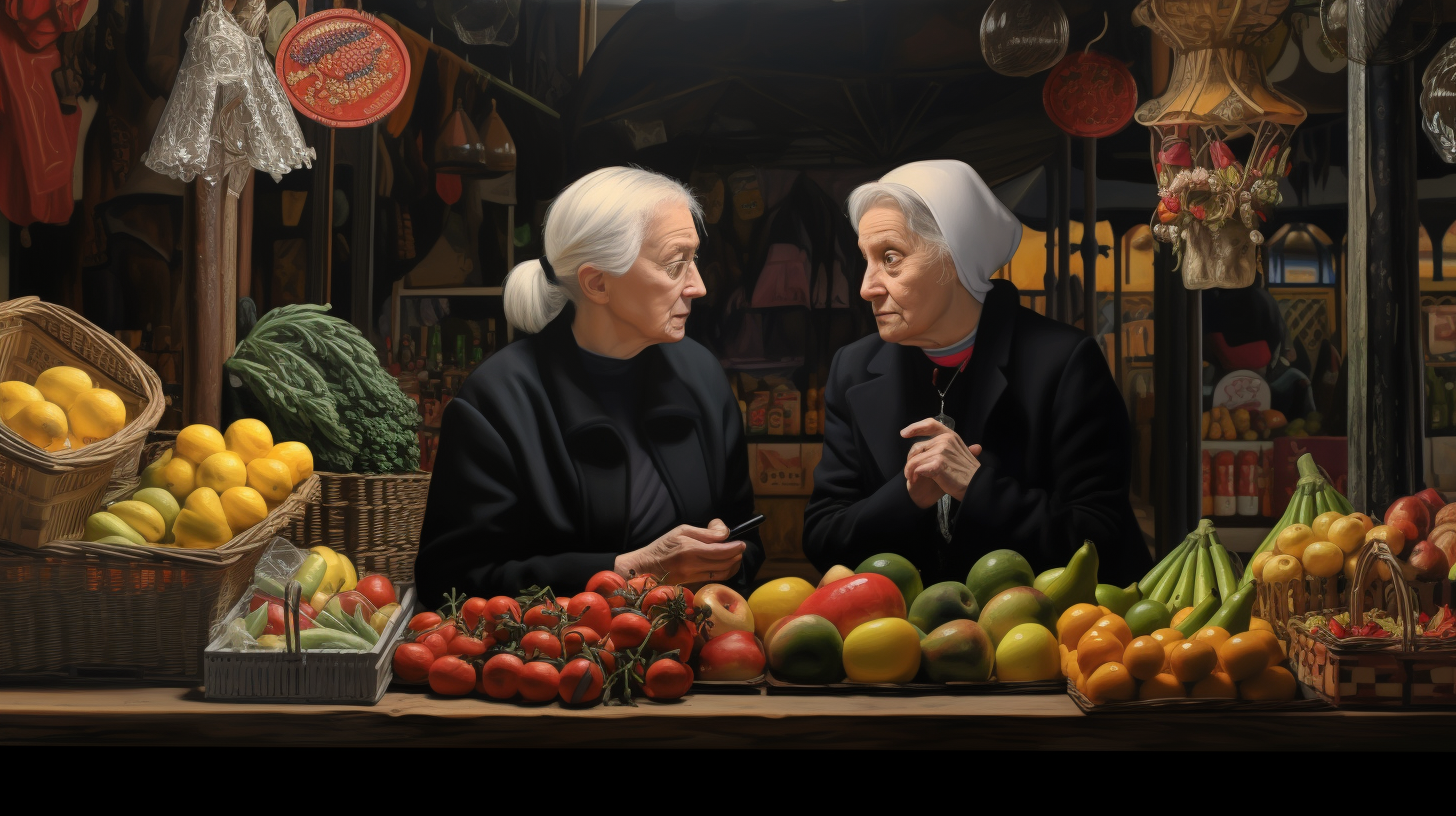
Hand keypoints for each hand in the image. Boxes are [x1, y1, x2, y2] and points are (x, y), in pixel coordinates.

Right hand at [615, 519, 745, 584]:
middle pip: (725, 563)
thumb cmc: (663, 546)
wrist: (645, 567)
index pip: (721, 551)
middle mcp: (693, 565)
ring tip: (735, 556)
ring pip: (723, 573)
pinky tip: (724, 564)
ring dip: (733, 565)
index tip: (742, 543)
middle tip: (740, 548)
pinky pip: (715, 578)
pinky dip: (724, 571)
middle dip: (737, 555)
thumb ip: (705, 532)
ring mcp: (693, 577)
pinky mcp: (693, 584)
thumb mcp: (681, 530)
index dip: (735, 547)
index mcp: (690, 549)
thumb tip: (725, 533)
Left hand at [900, 419, 982, 505]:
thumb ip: (954, 447)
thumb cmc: (967, 473)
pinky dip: (914, 475)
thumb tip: (971, 446)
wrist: (975, 486)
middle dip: (910, 460)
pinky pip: (917, 468)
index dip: (915, 427)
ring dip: (910, 470)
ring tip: (912, 478)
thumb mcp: (963, 453)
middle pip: (917, 446)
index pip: (930, 424)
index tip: (904, 434)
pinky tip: (916, 480)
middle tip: (910, 471)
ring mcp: (942, 450)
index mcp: (950, 435)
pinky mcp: (938, 463)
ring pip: (915, 459)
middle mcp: (945, 440)